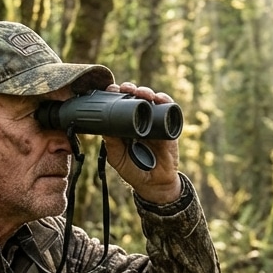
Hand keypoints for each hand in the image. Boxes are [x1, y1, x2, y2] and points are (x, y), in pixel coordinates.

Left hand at [102, 82, 181, 204]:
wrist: (155, 184)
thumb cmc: (134, 171)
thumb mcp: (118, 158)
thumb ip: (111, 144)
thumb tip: (104, 126)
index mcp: (123, 125)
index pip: (118, 104)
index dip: (115, 95)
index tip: (110, 89)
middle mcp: (138, 120)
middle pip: (134, 97)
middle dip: (130, 88)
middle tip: (126, 88)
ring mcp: (154, 121)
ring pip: (150, 99)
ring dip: (146, 92)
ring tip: (143, 93)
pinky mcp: (168, 126)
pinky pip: (168, 108)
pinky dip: (165, 100)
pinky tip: (159, 98)